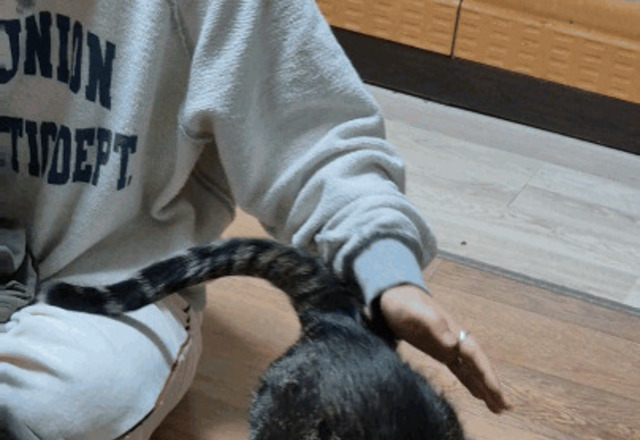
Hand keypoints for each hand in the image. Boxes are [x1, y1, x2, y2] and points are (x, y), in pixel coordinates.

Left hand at [379, 285, 509, 412]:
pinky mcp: (440, 351)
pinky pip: (461, 370)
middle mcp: (455, 339)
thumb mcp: (413, 311)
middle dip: (492, 385)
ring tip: (500, 408)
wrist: (393, 295)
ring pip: (472, 370)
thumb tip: (452, 342)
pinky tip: (479, 395)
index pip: (474, 354)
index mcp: (452, 330)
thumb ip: (432, 323)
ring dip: (485, 388)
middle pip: (478, 365)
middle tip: (507, 407)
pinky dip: (471, 383)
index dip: (485, 372)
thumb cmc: (402, 303)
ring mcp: (449, 346)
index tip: (495, 390)